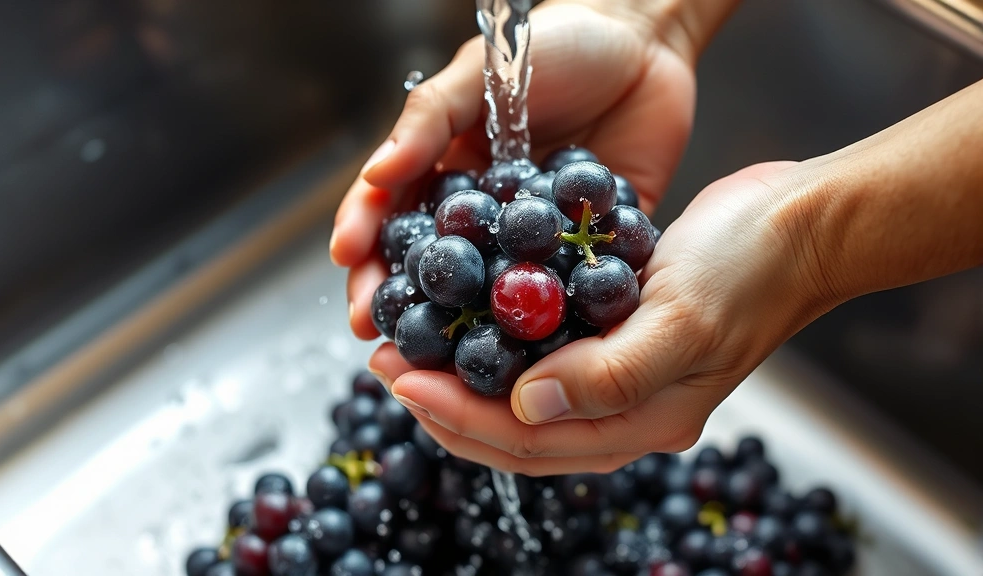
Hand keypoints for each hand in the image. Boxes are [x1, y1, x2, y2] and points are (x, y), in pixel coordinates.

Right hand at [330, 0, 696, 338]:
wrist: (645, 41)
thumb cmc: (555, 44)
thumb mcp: (481, 74)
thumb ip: (429, 121)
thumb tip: (375, 175)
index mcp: (448, 173)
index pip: (393, 219)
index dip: (367, 253)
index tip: (354, 287)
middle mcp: (485, 215)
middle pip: (434, 270)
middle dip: (405, 307)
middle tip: (385, 343)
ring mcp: (535, 237)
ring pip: (492, 293)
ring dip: (469, 331)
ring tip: (449, 368)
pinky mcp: (589, 246)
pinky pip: (566, 289)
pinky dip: (549, 320)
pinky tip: (535, 352)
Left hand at [371, 161, 829, 474]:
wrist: (804, 226)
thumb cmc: (752, 268)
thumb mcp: (682, 318)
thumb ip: (609, 374)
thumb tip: (527, 407)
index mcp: (644, 419)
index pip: (530, 438)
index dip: (458, 414)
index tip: (400, 378)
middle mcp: (629, 409)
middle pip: (518, 431)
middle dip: (447, 404)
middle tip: (387, 365)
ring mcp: (625, 375)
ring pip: (526, 399)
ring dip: (466, 378)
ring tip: (411, 349)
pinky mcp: (620, 335)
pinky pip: (546, 356)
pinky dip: (501, 346)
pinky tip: (470, 321)